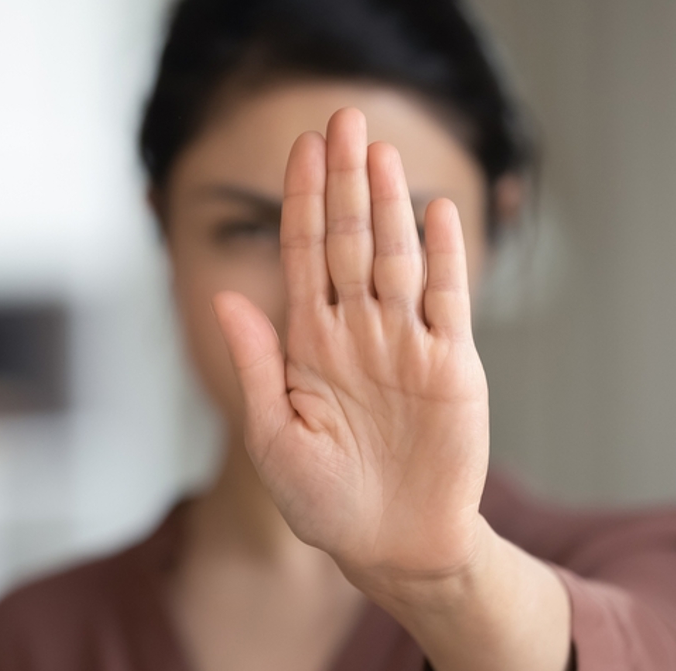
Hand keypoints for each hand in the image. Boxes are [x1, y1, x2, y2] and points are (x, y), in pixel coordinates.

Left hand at [212, 108, 490, 588]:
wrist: (395, 547)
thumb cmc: (326, 503)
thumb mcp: (274, 438)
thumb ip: (255, 364)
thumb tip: (225, 295)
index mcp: (309, 344)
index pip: (303, 255)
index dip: (302, 201)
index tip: (300, 148)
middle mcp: (356, 331)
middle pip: (350, 239)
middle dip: (344, 180)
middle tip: (342, 118)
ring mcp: (405, 343)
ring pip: (396, 256)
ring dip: (389, 203)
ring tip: (380, 150)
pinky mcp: (451, 364)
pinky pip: (447, 298)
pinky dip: (443, 255)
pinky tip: (436, 212)